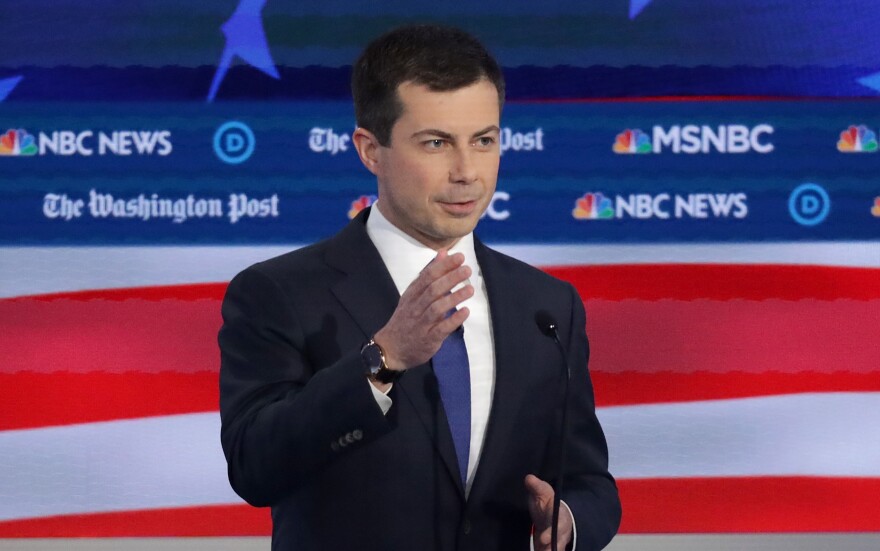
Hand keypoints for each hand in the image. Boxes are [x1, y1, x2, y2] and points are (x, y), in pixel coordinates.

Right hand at [373, 249, 472, 371]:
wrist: (391, 348)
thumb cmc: (407, 318)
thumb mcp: (414, 295)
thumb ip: (429, 275)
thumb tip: (443, 254)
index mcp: (412, 294)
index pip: (427, 276)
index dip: (444, 266)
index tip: (459, 257)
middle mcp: (415, 307)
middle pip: (433, 290)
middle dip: (450, 278)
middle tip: (467, 269)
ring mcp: (421, 323)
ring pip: (437, 308)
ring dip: (454, 297)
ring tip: (470, 289)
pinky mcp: (428, 339)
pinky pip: (441, 328)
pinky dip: (453, 320)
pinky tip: (465, 312)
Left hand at [525, 474, 572, 550]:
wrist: (553, 516)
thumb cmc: (548, 503)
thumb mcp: (543, 492)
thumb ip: (537, 487)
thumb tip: (528, 478)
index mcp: (560, 517)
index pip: (559, 525)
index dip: (552, 532)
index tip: (543, 538)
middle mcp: (561, 533)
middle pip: (559, 543)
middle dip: (552, 548)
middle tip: (544, 550)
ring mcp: (557, 543)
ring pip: (555, 550)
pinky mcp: (550, 549)